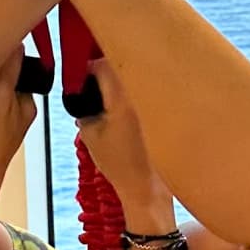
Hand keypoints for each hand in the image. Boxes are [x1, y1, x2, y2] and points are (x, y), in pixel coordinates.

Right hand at [76, 60, 172, 226]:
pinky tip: (128, 105)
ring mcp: (159, 99)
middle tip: (95, 82)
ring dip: (122, 78)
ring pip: (139, 73)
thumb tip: (82, 91)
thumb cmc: (119, 164)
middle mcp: (144, 92)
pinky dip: (137, 89)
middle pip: (123, 63)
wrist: (147, 187)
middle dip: (107, 69)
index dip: (87, 68)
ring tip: (110, 94)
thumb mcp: (90, 134)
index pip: (102, 65)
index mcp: (123, 96)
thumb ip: (83, 107)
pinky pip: (150, 87)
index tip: (81, 77)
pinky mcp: (169, 108)